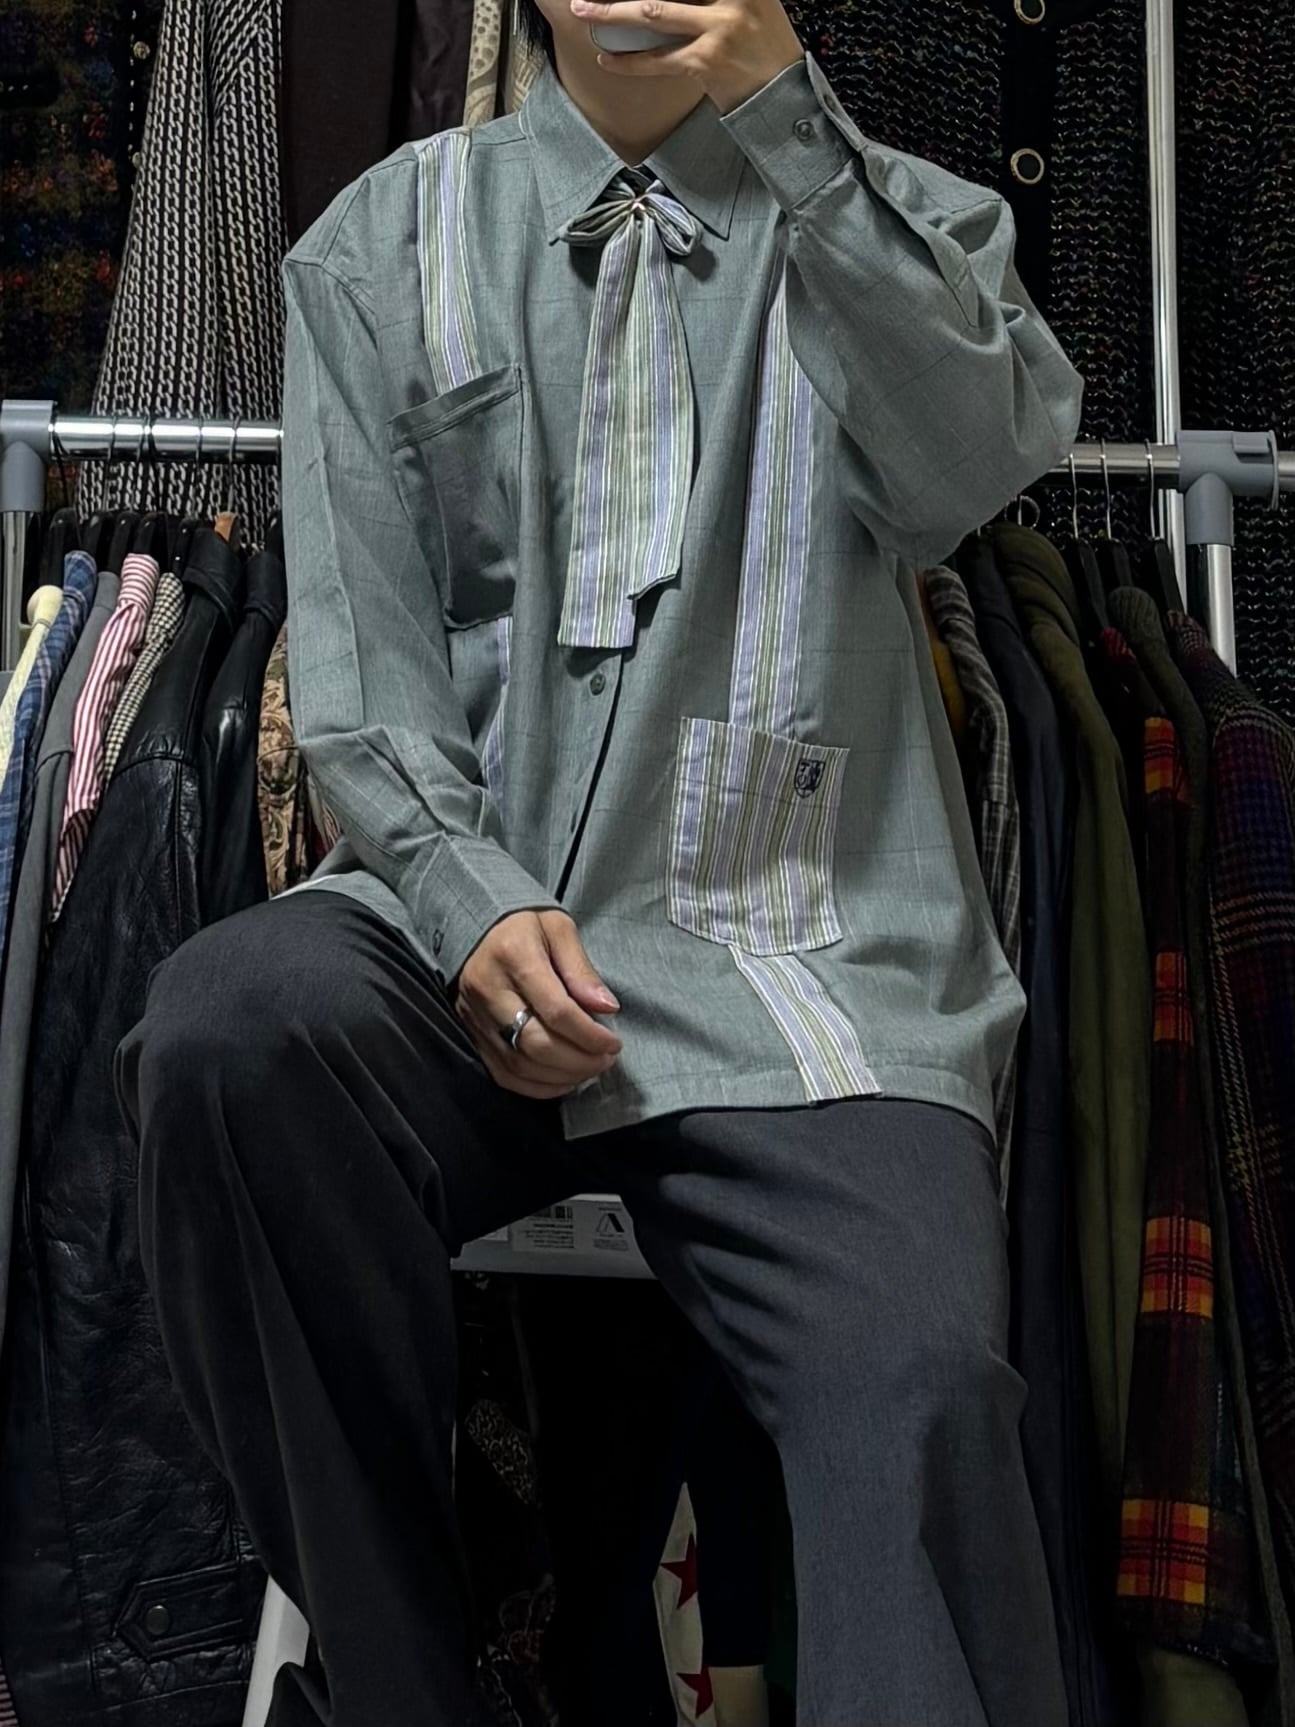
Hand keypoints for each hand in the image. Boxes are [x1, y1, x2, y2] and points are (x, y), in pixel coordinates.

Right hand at [456, 910, 622, 1099]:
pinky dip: (535, 1086)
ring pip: (519, 1065)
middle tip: (605, 1061)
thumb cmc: (524, 925)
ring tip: (589, 1070)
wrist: (475, 925)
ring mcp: (475, 1016)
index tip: (614, 1043)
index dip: (590, 1035)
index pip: (556, 1010)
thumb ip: (581, 969)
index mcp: (513, 956)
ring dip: (560, 1076)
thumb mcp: (559, 928)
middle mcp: (488, 990)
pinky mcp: (472, 1033)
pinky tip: (561, 1080)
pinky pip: (502, 1073)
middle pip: (536, 1044)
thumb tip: (606, 1007)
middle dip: (578, 1061)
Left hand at [571, 0, 802, 112]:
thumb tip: (678, 0)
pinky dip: (630, 62)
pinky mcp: (707, 62)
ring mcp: (719, 30)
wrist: (786, 94)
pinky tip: (608, 59)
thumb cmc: (767, 47)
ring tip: (584, 10)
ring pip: (654, 15)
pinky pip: (659, 61)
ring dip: (613, 14)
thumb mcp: (754, 4)